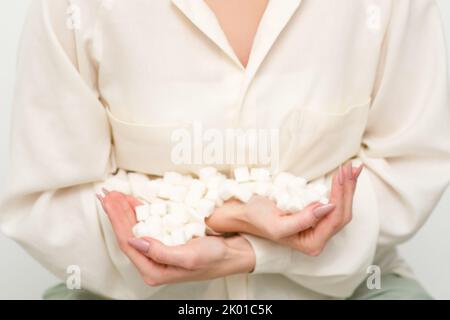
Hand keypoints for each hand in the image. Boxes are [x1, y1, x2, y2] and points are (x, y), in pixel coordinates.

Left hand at [97, 190, 254, 285]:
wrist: (234, 254)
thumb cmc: (214, 259)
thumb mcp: (188, 257)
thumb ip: (159, 252)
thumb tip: (135, 241)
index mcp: (154, 270)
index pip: (128, 243)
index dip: (116, 221)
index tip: (109, 202)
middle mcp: (154, 262)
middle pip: (128, 234)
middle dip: (117, 213)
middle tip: (107, 194)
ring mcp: (160, 251)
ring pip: (136, 228)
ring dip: (126, 211)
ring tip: (116, 195)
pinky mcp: (167, 241)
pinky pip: (148, 225)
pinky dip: (140, 212)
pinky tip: (133, 202)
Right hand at [206, 162, 363, 255]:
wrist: (242, 212)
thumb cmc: (257, 218)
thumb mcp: (278, 223)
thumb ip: (304, 219)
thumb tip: (328, 207)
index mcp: (311, 243)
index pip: (335, 219)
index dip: (341, 196)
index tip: (340, 175)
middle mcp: (317, 237)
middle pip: (342, 213)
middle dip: (348, 189)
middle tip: (349, 167)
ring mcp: (316, 226)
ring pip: (340, 207)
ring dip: (347, 187)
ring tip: (351, 168)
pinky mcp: (313, 215)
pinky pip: (332, 202)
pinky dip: (339, 188)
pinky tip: (344, 177)